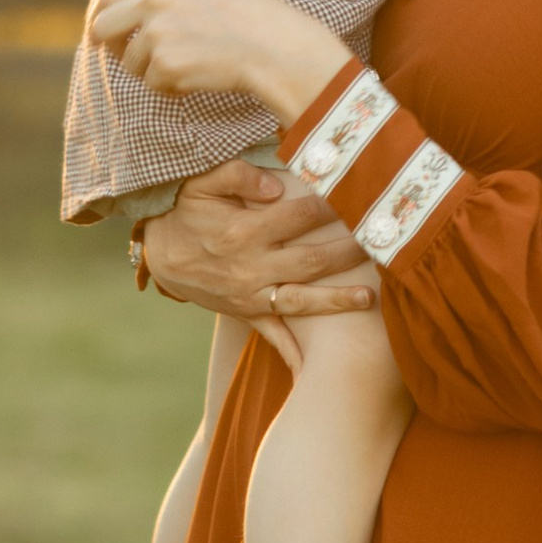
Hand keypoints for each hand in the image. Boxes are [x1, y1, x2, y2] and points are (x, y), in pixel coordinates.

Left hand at [90, 0, 350, 120]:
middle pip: (101, 26)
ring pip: (130, 62)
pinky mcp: (165, 63)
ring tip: (192, 65)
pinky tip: (200, 76)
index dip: (103, 16)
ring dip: (152, 71)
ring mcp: (157, 30)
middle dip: (112, 46)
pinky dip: (171, 87)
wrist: (276, 46)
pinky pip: (152, 84)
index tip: (106, 34)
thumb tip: (121, 14)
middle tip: (129, 59)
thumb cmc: (248, 19)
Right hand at [143, 160, 375, 330]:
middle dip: (348, 253)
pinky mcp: (246, 312)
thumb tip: (276, 186)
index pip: (298, 216)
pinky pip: (273, 335)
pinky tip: (318, 367)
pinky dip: (294, 353)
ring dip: (336, 302)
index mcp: (244, 231)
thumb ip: (237, 175)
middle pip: (310, 261)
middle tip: (382, 243)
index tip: (358, 196)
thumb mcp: (202, 182)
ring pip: (300, 301)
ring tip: (370, 298)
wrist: (159, 252)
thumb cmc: (185, 210)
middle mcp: (250, 267)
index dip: (330, 206)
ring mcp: (249, 294)